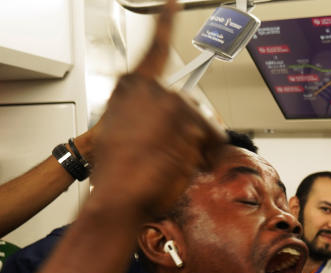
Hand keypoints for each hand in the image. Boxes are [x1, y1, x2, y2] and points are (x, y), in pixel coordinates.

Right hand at [88, 0, 223, 217]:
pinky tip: (184, 163)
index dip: (166, 22)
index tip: (174, 4)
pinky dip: (207, 153)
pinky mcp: (190, 121)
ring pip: (202, 122)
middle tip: (166, 152)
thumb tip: (150, 122)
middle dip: (188, 127)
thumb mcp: (118, 133)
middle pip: (189, 101)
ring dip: (196, 144)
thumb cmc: (116, 174)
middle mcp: (152, 88)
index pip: (153, 47)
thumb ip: (138, 115)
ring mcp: (171, 101)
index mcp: (130, 86)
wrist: (119, 195)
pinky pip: (214, 138)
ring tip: (168, 162)